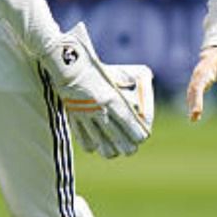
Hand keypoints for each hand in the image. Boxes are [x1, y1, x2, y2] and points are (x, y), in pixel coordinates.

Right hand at [47, 23, 150, 157]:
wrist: (68, 65)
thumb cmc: (98, 67)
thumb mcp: (121, 73)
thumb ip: (137, 81)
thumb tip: (147, 85)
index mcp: (115, 101)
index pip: (134, 129)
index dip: (140, 136)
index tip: (141, 136)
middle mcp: (101, 112)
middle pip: (121, 143)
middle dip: (129, 148)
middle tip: (131, 148)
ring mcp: (86, 118)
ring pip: (102, 147)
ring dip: (111, 151)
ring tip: (114, 151)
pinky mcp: (74, 120)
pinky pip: (84, 142)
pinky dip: (92, 146)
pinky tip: (96, 145)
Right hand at [185, 47, 216, 121]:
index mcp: (204, 73)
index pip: (198, 89)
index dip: (197, 101)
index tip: (197, 111)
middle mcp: (197, 76)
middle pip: (192, 93)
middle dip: (192, 106)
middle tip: (193, 119)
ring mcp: (195, 78)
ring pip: (190, 94)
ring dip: (191, 106)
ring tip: (193, 119)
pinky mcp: (197, 81)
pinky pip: (192, 93)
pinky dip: (192, 102)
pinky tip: (194, 112)